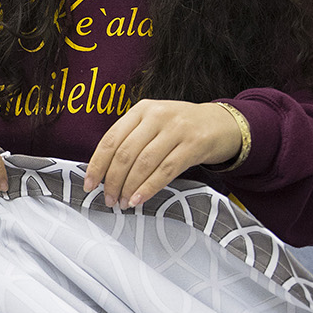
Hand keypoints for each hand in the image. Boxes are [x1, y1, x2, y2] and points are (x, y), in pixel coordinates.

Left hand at [84, 99, 240, 208]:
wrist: (223, 123)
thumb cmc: (181, 128)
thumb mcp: (154, 123)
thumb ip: (131, 139)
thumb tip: (103, 172)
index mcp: (141, 109)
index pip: (111, 140)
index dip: (97, 165)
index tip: (89, 185)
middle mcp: (157, 115)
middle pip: (125, 153)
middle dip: (112, 181)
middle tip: (108, 199)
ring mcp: (177, 128)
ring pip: (143, 163)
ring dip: (129, 188)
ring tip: (122, 202)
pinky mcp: (194, 144)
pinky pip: (166, 170)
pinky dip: (149, 188)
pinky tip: (138, 199)